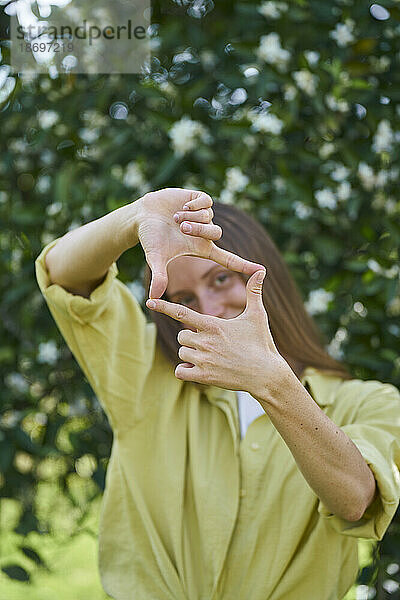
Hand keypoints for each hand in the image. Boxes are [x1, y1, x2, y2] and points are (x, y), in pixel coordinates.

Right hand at [136, 188, 264, 298]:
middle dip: (198, 230)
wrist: (143, 216)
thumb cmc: (151, 239)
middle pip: (216, 233)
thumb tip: (153, 298)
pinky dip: (194, 205)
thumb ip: (159, 277)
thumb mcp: (156, 258)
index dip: (243, 265)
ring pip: (209, 217)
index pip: (227, 259)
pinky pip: (206, 202)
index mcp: (202, 248)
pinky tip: (182, 207)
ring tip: (175, 218)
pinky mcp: (199, 199)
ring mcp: (204, 215)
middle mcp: (206, 232)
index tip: (260, 271)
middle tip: (181, 229)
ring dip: (192, 218)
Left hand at [146, 269, 289, 395]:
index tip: (150, 301)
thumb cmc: (262, 344)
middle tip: (211, 343)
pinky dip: (186, 370)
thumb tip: (261, 270)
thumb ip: (254, 292)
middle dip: (191, 338)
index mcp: (213, 325)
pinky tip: (199, 368)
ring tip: (212, 356)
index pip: (181, 313)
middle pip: (182, 335)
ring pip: (182, 352)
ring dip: (191, 354)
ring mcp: (203, 360)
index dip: (164, 306)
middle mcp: (205, 342)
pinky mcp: (204, 377)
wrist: (266, 374)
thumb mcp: (258, 316)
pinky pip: (180, 371)